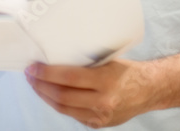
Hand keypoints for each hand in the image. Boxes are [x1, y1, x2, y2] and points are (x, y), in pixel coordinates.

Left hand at [25, 60, 155, 127]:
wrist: (149, 90)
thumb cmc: (128, 71)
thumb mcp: (108, 60)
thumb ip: (85, 62)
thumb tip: (55, 56)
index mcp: (105, 81)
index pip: (68, 77)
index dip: (46, 73)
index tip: (33, 67)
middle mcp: (103, 101)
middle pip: (62, 96)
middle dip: (41, 85)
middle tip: (30, 75)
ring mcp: (100, 116)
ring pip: (64, 109)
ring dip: (46, 96)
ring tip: (36, 85)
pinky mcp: (98, 124)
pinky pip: (73, 115)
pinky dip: (59, 105)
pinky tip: (51, 95)